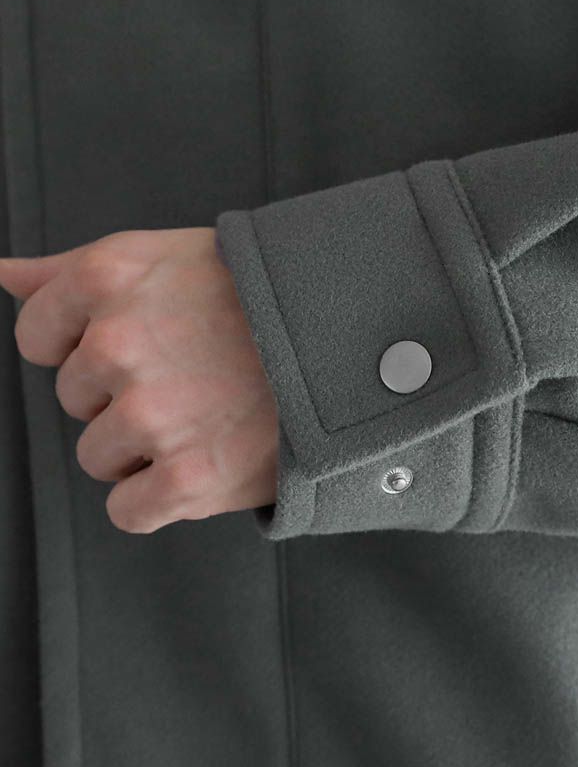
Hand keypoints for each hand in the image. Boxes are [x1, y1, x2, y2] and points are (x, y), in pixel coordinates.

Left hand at [0, 228, 278, 533]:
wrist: (354, 342)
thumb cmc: (264, 296)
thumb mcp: (166, 256)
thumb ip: (72, 268)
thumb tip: (2, 273)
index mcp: (108, 280)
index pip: (38, 337)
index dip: (85, 346)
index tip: (140, 346)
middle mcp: (119, 346)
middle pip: (75, 401)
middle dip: (122, 395)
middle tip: (194, 376)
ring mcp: (152, 415)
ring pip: (100, 457)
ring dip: (145, 448)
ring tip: (210, 414)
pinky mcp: (188, 477)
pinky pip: (129, 511)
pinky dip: (163, 497)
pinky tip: (207, 459)